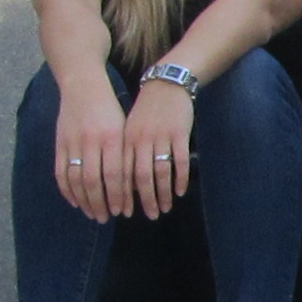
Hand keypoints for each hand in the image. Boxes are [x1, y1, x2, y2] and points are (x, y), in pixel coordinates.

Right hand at [52, 78, 132, 220]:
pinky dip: (67, 190)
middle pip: (94, 181)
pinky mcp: (59, 143)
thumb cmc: (110, 109)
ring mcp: (72, 142)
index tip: (122, 212)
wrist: (82, 86)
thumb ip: (125, 154)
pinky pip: (60, 172)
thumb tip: (132, 187)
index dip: (118, 195)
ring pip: (76, 180)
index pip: (115, 174)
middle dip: (101, 203)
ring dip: (84, 201)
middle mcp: (91, 141)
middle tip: (107, 218)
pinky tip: (75, 201)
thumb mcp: (123, 128)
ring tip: (92, 214)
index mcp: (111, 137)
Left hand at [121, 77, 195, 217]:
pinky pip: (180, 162)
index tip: (126, 212)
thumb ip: (127, 154)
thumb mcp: (130, 129)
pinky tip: (180, 191)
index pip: (122, 173)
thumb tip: (127, 185)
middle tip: (150, 216)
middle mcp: (142, 140)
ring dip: (164, 193)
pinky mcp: (180, 134)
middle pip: (142, 177)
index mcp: (126, 140)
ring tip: (166, 208)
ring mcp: (161, 137)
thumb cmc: (146, 111)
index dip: (124, 195)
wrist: (166, 85)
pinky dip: (180, 179)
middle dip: (146, 200)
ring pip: (161, 172)